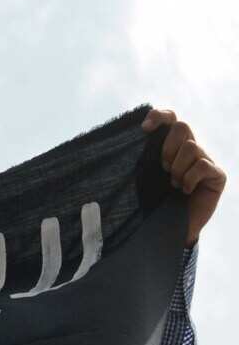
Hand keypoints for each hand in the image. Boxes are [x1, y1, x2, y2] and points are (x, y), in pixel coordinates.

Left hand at [143, 108, 225, 244]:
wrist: (169, 227)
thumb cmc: (153, 201)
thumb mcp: (143, 176)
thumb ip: (141, 156)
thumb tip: (127, 137)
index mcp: (171, 146)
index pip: (169, 118)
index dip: (159, 116)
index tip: (144, 129)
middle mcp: (190, 149)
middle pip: (181, 127)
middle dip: (167, 147)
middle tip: (162, 168)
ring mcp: (205, 161)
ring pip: (191, 147)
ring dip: (177, 168)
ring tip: (173, 184)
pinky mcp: (217, 175)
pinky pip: (202, 165)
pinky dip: (189, 179)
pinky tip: (185, 191)